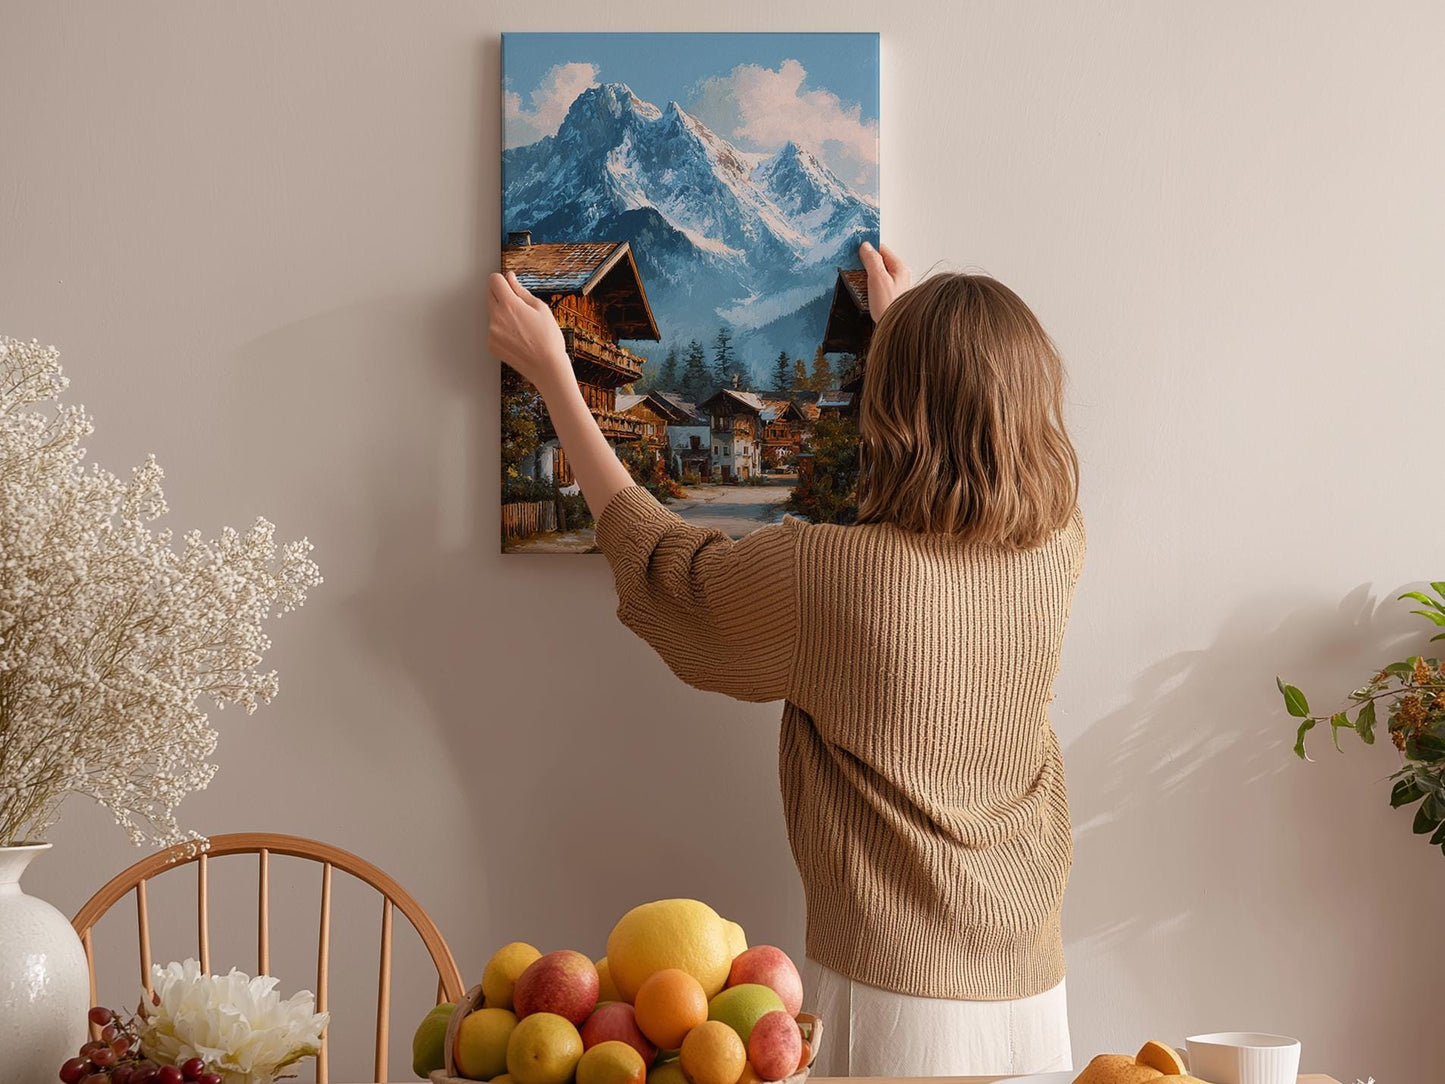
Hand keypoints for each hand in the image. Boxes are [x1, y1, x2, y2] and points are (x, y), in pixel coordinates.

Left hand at [487, 271, 568, 386]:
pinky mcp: (491, 344)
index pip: (494, 280)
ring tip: (522, 326)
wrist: (547, 367)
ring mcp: (491, 332)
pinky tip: (518, 337)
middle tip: (519, 306)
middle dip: (501, 294)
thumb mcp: (540, 308)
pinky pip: (493, 329)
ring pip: (492, 313)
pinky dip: (502, 329)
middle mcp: (496, 317)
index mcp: (509, 305)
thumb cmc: (548, 339)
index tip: (509, 285)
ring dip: (502, 313)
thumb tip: (510, 278)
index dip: (503, 280)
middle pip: (489, 294)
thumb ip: (521, 291)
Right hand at [858, 241, 911, 319]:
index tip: (855, 250)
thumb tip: (866, 246)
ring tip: (857, 279)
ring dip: (866, 275)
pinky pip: (877, 286)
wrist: (895, 330)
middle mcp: (900, 276)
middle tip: (854, 265)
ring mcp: (895, 287)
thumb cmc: (889, 307)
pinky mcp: (889, 297)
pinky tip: (863, 292)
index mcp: (900, 268)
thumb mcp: (878, 279)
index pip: (882, 249)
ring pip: (878, 274)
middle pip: (879, 261)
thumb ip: (872, 260)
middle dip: (865, 262)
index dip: (868, 248)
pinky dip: (868, 286)